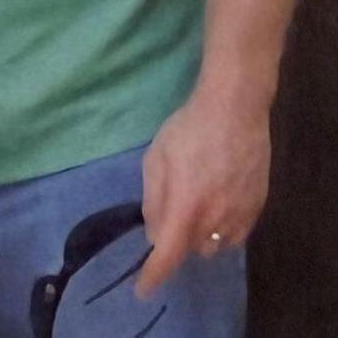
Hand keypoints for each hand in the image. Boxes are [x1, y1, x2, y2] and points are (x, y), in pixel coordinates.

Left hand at [136, 86, 268, 294]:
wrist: (235, 111)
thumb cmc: (188, 130)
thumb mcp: (156, 158)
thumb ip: (153, 199)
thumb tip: (153, 233)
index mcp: (185, 205)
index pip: (168, 253)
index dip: (154, 274)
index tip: (143, 289)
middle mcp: (215, 219)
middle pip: (191, 250)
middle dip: (175, 239)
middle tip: (169, 209)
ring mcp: (240, 217)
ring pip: (214, 246)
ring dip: (198, 235)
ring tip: (194, 202)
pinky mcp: (257, 210)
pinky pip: (234, 236)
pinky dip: (220, 230)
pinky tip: (215, 203)